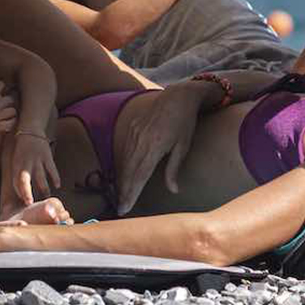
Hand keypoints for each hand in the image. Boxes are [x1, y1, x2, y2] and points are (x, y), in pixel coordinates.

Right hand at [0, 81, 16, 135]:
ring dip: (11, 112)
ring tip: (8, 113)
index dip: (1, 86)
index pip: (1, 85)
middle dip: (8, 101)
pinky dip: (10, 123)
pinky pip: (9, 124)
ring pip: (12, 111)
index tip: (0, 88)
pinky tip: (8, 122)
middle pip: (10, 99)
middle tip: (5, 103)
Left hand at [9, 132, 61, 205]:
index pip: (16, 182)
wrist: (30, 131)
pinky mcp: (47, 157)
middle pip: (25, 181)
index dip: (20, 192)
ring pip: (40, 178)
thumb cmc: (22, 150)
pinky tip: (57, 186)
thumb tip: (21, 192)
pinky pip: (52, 170)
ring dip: (44, 189)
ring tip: (46, 197)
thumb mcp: (16, 161)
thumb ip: (18, 175)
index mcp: (16, 165)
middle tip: (30, 203)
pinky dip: (55, 178)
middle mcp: (25, 164)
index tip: (25, 202)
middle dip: (27, 193)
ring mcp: (37, 160)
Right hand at [112, 84, 205, 214]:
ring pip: (124, 162)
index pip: (139, 176)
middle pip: (129, 172)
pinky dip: (122, 166)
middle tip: (120, 209)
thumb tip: (174, 190)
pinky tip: (122, 176)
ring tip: (120, 196)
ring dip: (121, 180)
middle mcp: (141, 140)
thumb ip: (174, 169)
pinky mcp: (133, 129)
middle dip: (123, 191)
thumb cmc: (185, 123)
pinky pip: (124, 151)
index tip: (125, 208)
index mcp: (155, 146)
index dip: (131, 194)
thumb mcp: (183, 146)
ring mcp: (135, 133)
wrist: (177, 96)